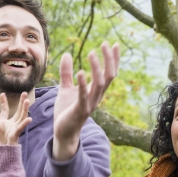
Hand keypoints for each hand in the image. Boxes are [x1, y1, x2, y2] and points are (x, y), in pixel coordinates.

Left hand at [0, 93, 30, 151]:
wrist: (1, 159)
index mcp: (2, 125)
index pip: (4, 111)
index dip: (4, 102)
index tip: (3, 93)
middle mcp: (10, 125)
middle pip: (17, 111)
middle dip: (21, 102)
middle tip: (24, 92)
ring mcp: (13, 129)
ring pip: (21, 117)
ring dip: (24, 108)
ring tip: (26, 100)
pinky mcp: (15, 135)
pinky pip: (20, 128)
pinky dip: (25, 124)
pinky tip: (29, 118)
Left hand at [52, 42, 118, 160]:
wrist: (62, 132)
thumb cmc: (66, 111)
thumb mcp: (65, 88)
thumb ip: (66, 73)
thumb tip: (66, 54)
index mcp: (95, 91)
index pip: (109, 73)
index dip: (113, 59)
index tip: (114, 44)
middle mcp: (96, 96)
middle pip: (109, 76)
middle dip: (109, 60)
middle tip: (104, 44)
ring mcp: (90, 104)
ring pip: (100, 84)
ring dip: (97, 68)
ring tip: (91, 53)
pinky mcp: (80, 110)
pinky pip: (84, 96)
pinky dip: (83, 84)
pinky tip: (81, 72)